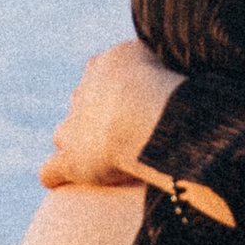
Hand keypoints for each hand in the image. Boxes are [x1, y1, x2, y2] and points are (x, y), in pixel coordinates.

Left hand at [40, 38, 186, 189]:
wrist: (143, 112)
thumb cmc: (166, 85)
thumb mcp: (171, 60)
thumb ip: (168, 65)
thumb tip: (193, 63)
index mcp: (105, 66)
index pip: (102, 72)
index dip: (117, 89)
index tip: (135, 101)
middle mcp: (82, 94)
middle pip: (80, 102)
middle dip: (93, 115)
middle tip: (121, 132)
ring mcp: (72, 128)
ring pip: (63, 134)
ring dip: (74, 144)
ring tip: (94, 159)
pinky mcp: (71, 161)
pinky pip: (51, 171)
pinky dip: (54, 176)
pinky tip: (60, 183)